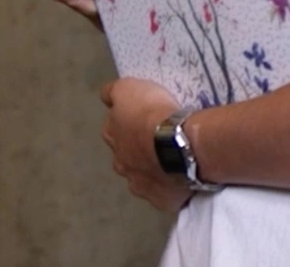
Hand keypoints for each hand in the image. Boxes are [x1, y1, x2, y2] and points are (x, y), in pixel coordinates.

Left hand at [101, 78, 192, 212]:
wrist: (179, 144)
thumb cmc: (152, 113)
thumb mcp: (128, 89)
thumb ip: (114, 93)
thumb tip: (106, 97)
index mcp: (112, 136)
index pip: (112, 127)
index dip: (126, 121)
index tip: (140, 117)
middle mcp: (121, 164)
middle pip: (126, 155)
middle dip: (137, 149)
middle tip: (157, 138)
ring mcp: (140, 185)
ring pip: (144, 176)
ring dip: (153, 168)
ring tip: (172, 158)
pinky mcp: (161, 199)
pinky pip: (165, 192)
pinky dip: (170, 185)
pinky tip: (182, 176)